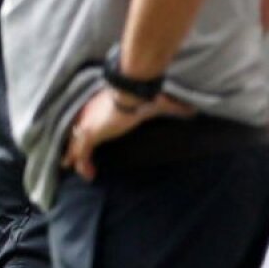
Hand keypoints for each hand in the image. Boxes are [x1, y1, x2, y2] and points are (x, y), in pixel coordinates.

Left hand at [61, 89, 194, 180]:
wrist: (130, 92)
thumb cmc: (141, 97)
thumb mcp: (157, 105)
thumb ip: (173, 108)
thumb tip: (192, 111)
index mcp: (101, 108)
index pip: (89, 122)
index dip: (88, 133)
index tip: (91, 141)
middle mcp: (90, 115)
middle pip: (77, 134)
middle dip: (76, 149)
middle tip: (79, 162)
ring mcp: (87, 124)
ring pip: (76, 146)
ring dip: (79, 160)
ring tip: (87, 174)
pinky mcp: (90, 133)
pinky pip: (81, 153)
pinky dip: (82, 164)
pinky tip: (87, 174)